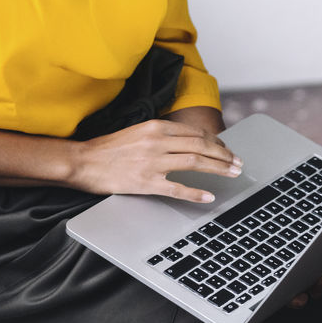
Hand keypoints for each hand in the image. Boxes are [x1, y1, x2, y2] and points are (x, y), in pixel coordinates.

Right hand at [69, 118, 241, 200]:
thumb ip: (162, 134)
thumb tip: (187, 141)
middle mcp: (157, 141)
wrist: (83, 161)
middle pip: (201, 146)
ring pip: (195, 162)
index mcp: (156, 127)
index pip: (195, 133)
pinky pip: (176, 188)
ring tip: (232, 173)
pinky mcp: (145, 182)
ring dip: (218, 168)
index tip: (227, 150)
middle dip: (224, 155)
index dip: (216, 142)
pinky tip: (208, 196)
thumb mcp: (139, 131)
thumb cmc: (109, 148)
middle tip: (238, 162)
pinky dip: (195, 192)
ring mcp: (152, 162)